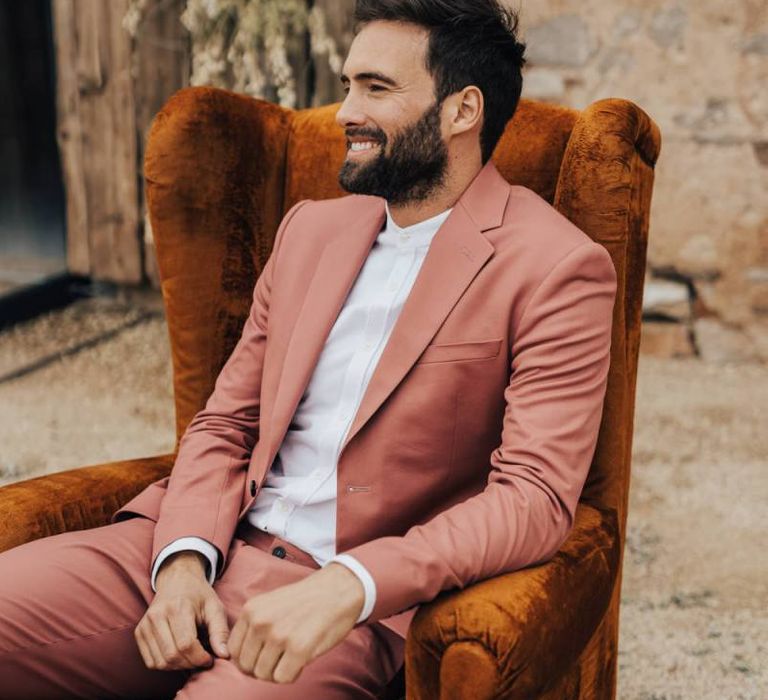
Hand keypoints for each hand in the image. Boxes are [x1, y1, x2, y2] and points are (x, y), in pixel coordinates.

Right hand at [135, 551, 229, 670]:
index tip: (210, 658)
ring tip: (191, 657)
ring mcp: (145, 625)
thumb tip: (224, 655)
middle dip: (190, 664)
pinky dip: (165, 665)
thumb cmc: (199, 596)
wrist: (177, 580)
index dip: (200, 658)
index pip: (186, 644)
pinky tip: (178, 655)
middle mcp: (157, 615)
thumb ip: (220, 631)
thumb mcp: (215, 608)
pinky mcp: (139, 633)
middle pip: (172, 656)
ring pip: (160, 662)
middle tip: (202, 659)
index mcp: (178, 607)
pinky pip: (150, 662)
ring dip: (178, 667)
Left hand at [228, 562, 364, 682]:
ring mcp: (279, 636)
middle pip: (247, 666)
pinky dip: (292, 674)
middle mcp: (261, 622)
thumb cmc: (305, 600)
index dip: (248, 658)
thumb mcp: (270, 603)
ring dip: (277, 671)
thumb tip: (239, 658)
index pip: (233, 650)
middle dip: (262, 667)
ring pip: (264, 675)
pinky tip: (301, 659)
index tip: (263, 654)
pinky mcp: (299, 649)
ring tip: (291, 656)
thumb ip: (253, 625)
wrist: (337, 590)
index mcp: (251, 610)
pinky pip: (283, 678)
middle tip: (280, 657)